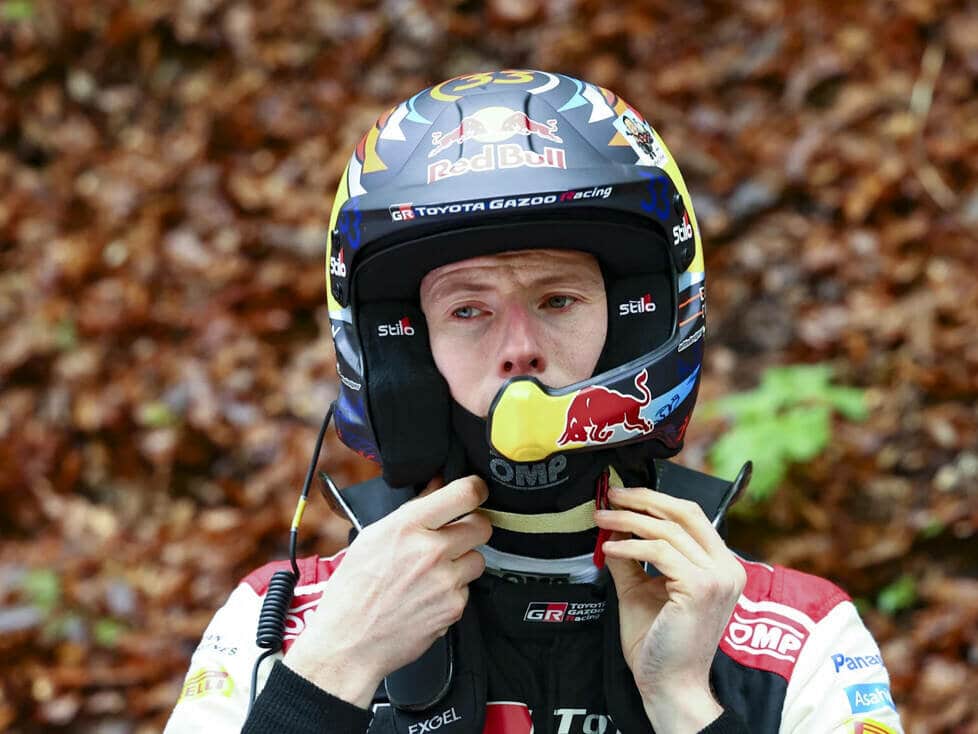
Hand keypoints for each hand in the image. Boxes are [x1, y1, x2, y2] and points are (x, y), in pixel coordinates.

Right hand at [283, 475, 490, 707]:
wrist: (348, 643)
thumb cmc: (353, 590)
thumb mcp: (374, 537)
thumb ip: (412, 510)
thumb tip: (437, 486)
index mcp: (407, 526)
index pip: (464, 494)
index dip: (476, 489)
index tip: (476, 492)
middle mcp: (431, 550)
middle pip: (482, 525)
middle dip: (473, 527)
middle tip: (457, 535)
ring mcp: (445, 581)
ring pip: (478, 559)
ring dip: (463, 562)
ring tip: (434, 572)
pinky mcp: (454, 607)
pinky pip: (467, 589)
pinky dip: (453, 592)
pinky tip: (428, 596)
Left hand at [594, 486, 745, 733]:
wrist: (669, 684)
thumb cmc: (658, 642)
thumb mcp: (641, 588)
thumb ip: (631, 556)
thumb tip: (612, 525)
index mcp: (721, 565)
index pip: (692, 515)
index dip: (656, 499)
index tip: (623, 495)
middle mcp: (727, 567)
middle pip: (684, 512)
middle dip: (643, 499)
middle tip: (611, 495)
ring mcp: (718, 577)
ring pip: (668, 530)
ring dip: (628, 520)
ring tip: (602, 520)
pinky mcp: (701, 587)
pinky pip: (659, 552)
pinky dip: (630, 545)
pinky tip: (610, 549)